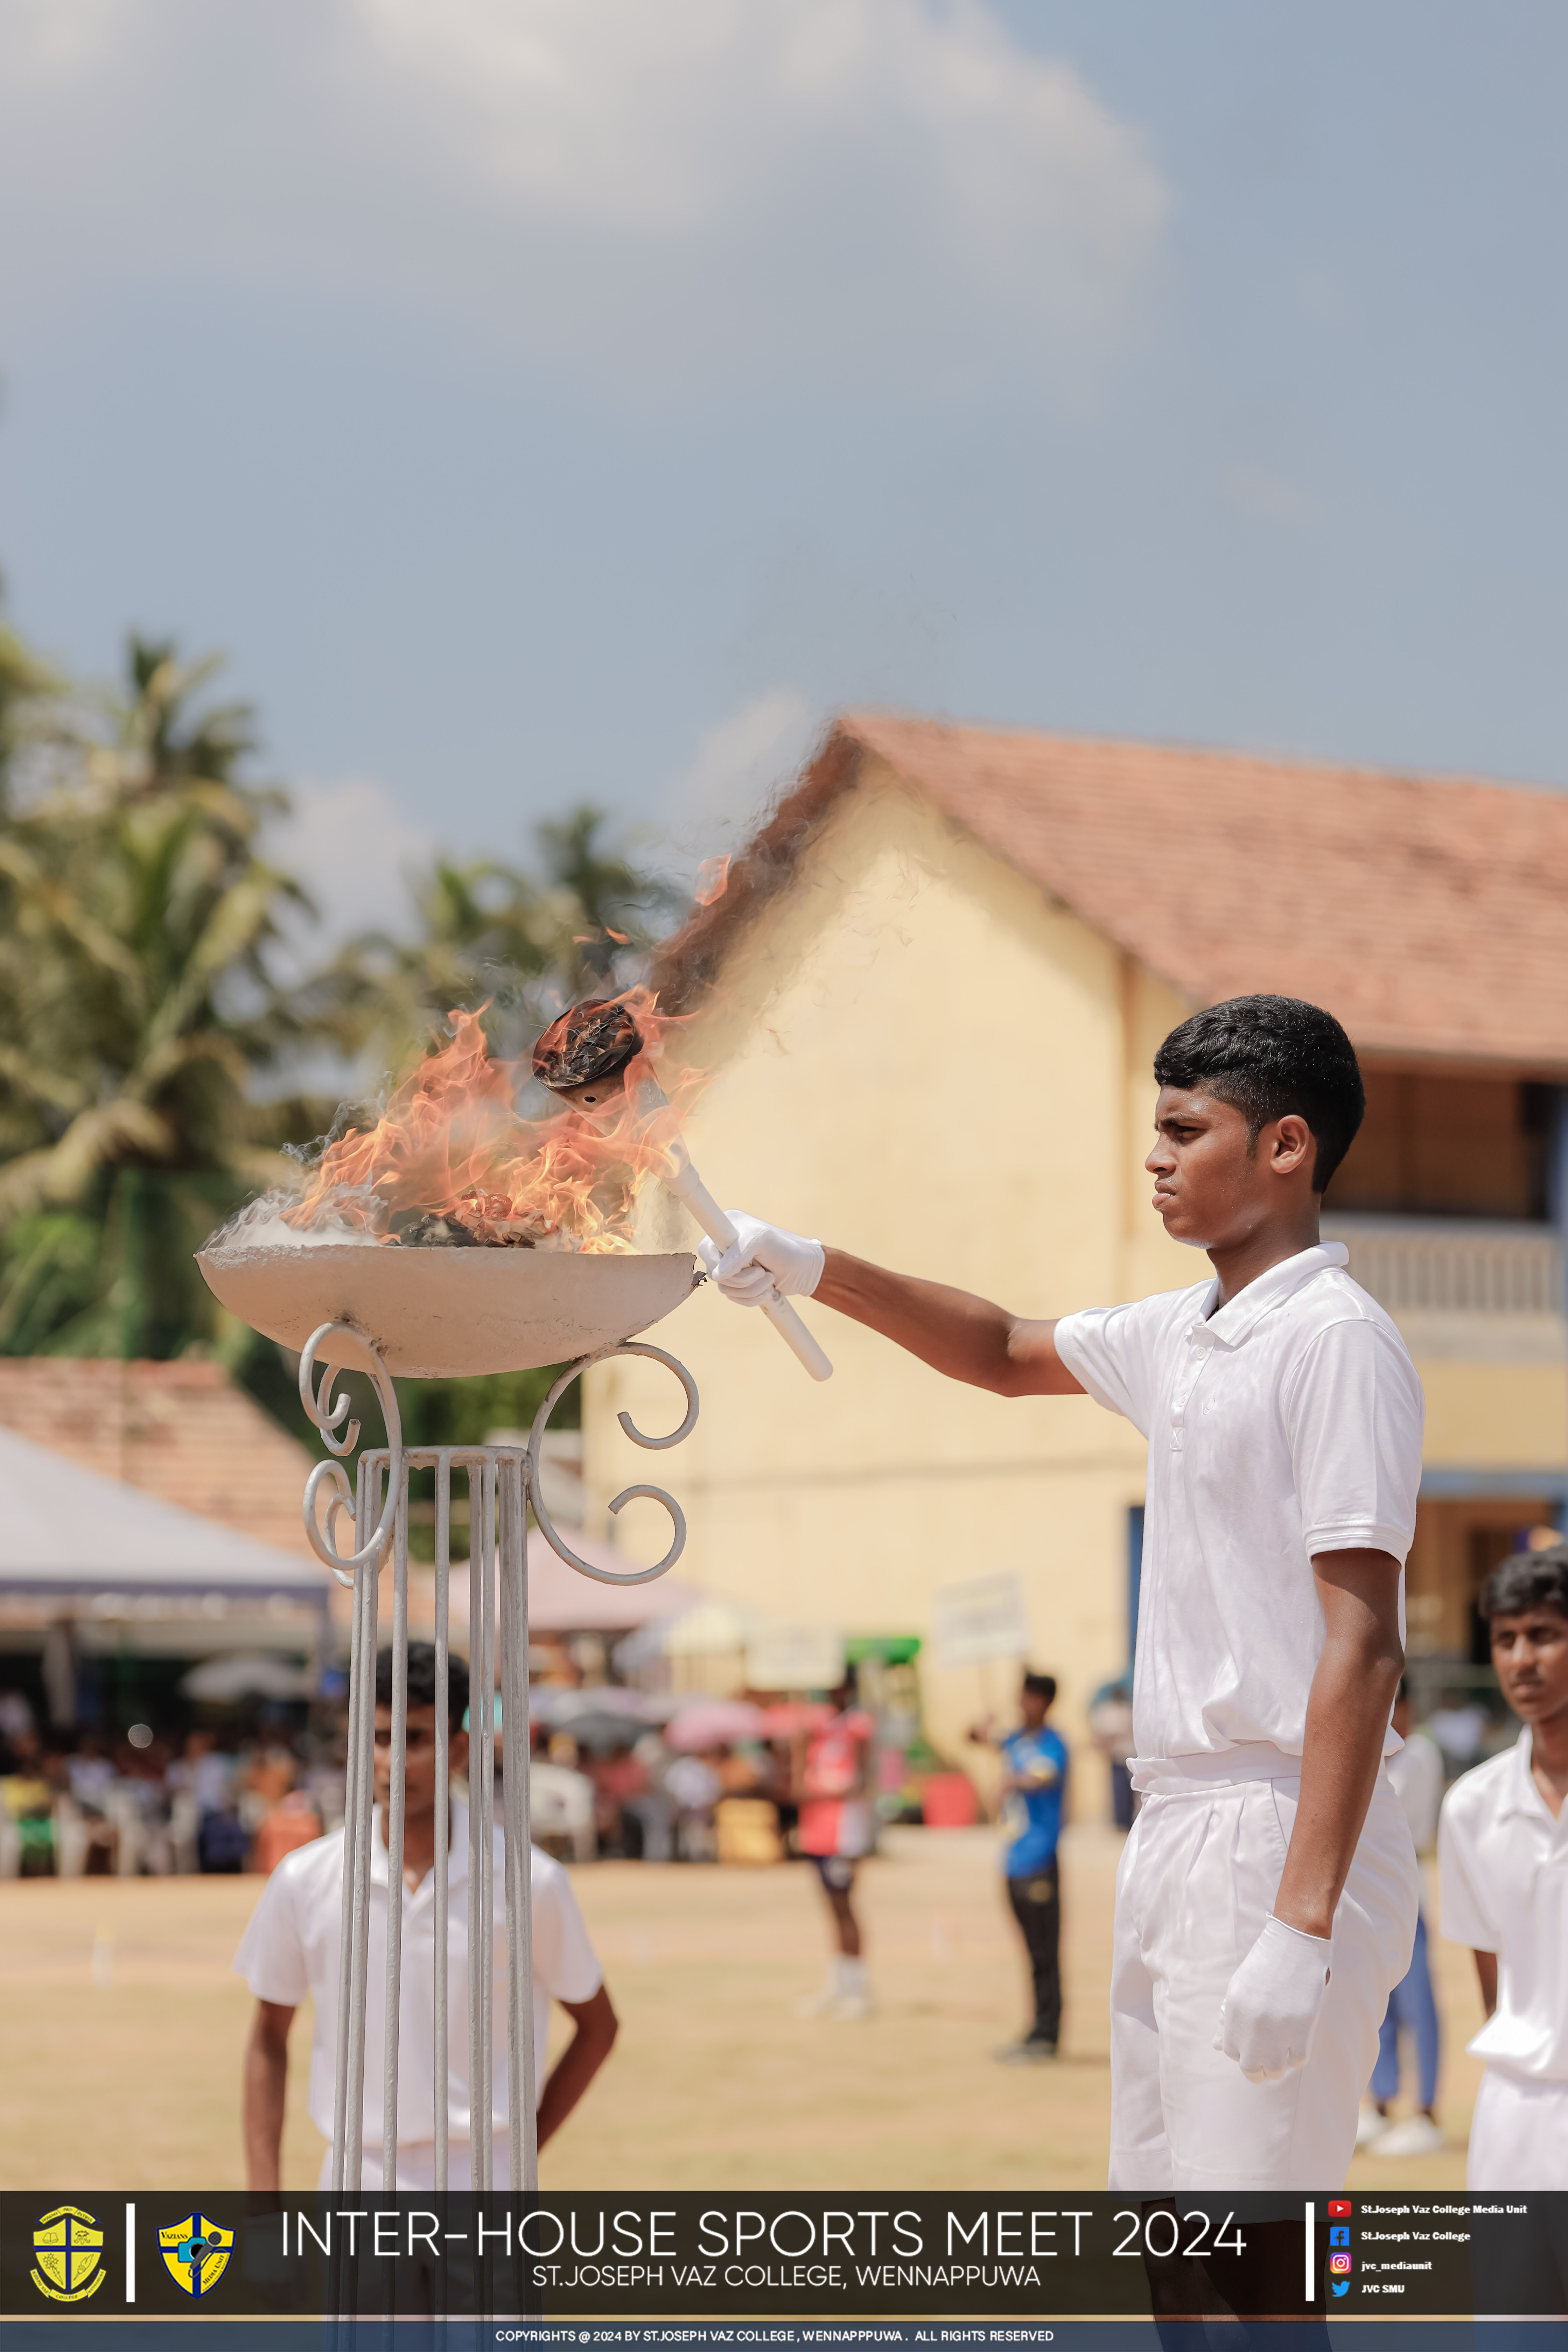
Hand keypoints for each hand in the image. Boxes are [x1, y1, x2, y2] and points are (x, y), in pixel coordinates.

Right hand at [697, 1213, 824, 1304]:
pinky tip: (767, 1290)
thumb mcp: (762, 1241)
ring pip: (724, 1288)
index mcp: (726, 1228)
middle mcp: (724, 1247)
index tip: (741, 1264)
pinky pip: (733, 1298)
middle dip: (741, 1278)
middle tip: (761, 1271)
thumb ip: (738, 1252)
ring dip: (750, 1289)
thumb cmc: (785, 1249)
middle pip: (714, 1272)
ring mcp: (730, 1266)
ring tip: (769, 1278)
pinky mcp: (737, 1283)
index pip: (705, 1248)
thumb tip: (718, 1275)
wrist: (804, 1270)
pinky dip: (752, 1298)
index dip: (717, 1261)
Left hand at [1214, 1914, 1330, 2082]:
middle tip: (1267, 2056)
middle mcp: (1252, 2027)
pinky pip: (1298, 2060)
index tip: (1251, 2043)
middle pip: (1251, 2069)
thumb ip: (1226, 2019)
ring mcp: (1278, 2030)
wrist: (1293, 1943)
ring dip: (1279, 2063)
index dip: (1241, 2051)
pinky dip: (1297, 2054)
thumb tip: (1216, 2045)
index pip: (1231, 2052)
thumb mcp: (1237, 1988)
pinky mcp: (1302, 2030)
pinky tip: (1297, 2038)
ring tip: (1283, 2047)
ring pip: (1275, 2070)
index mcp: (1233, 2014)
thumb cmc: (1264, 1964)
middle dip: (1258, 2068)